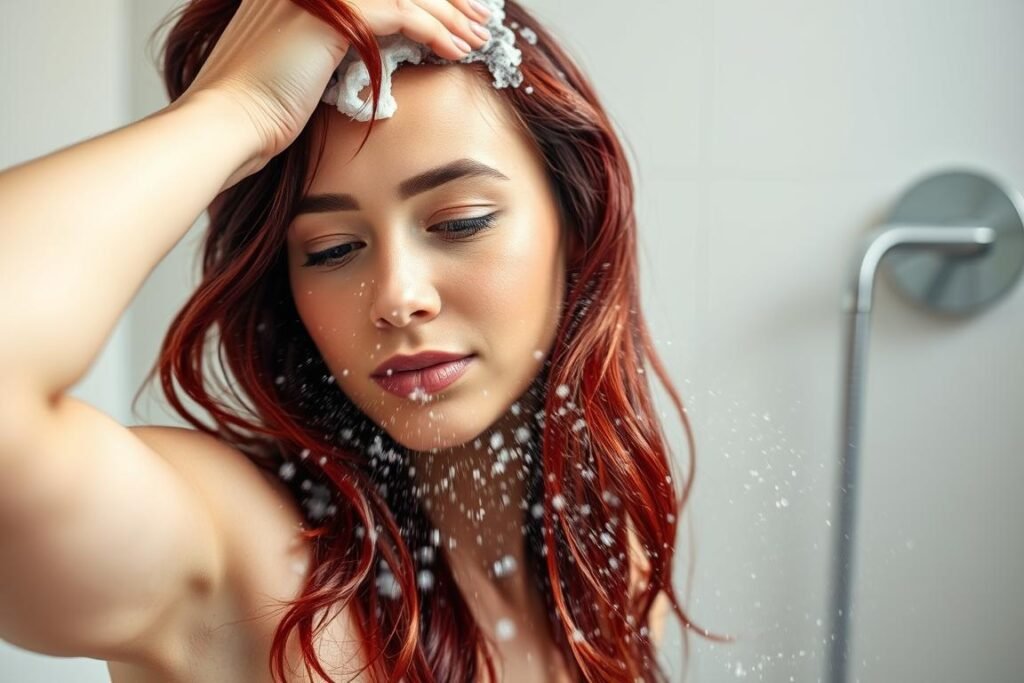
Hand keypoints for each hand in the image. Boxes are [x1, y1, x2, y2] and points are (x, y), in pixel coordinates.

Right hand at [179, 0, 492, 175]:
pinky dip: (434, 31)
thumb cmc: (258, 110)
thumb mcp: (299, 64)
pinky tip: (456, 49)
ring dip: (449, 15)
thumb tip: (373, 49)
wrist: (227, 124)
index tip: (453, 15)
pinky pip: (402, 13)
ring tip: (478, 37)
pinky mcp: (334, 15)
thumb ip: (332, 43)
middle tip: (479, 20)